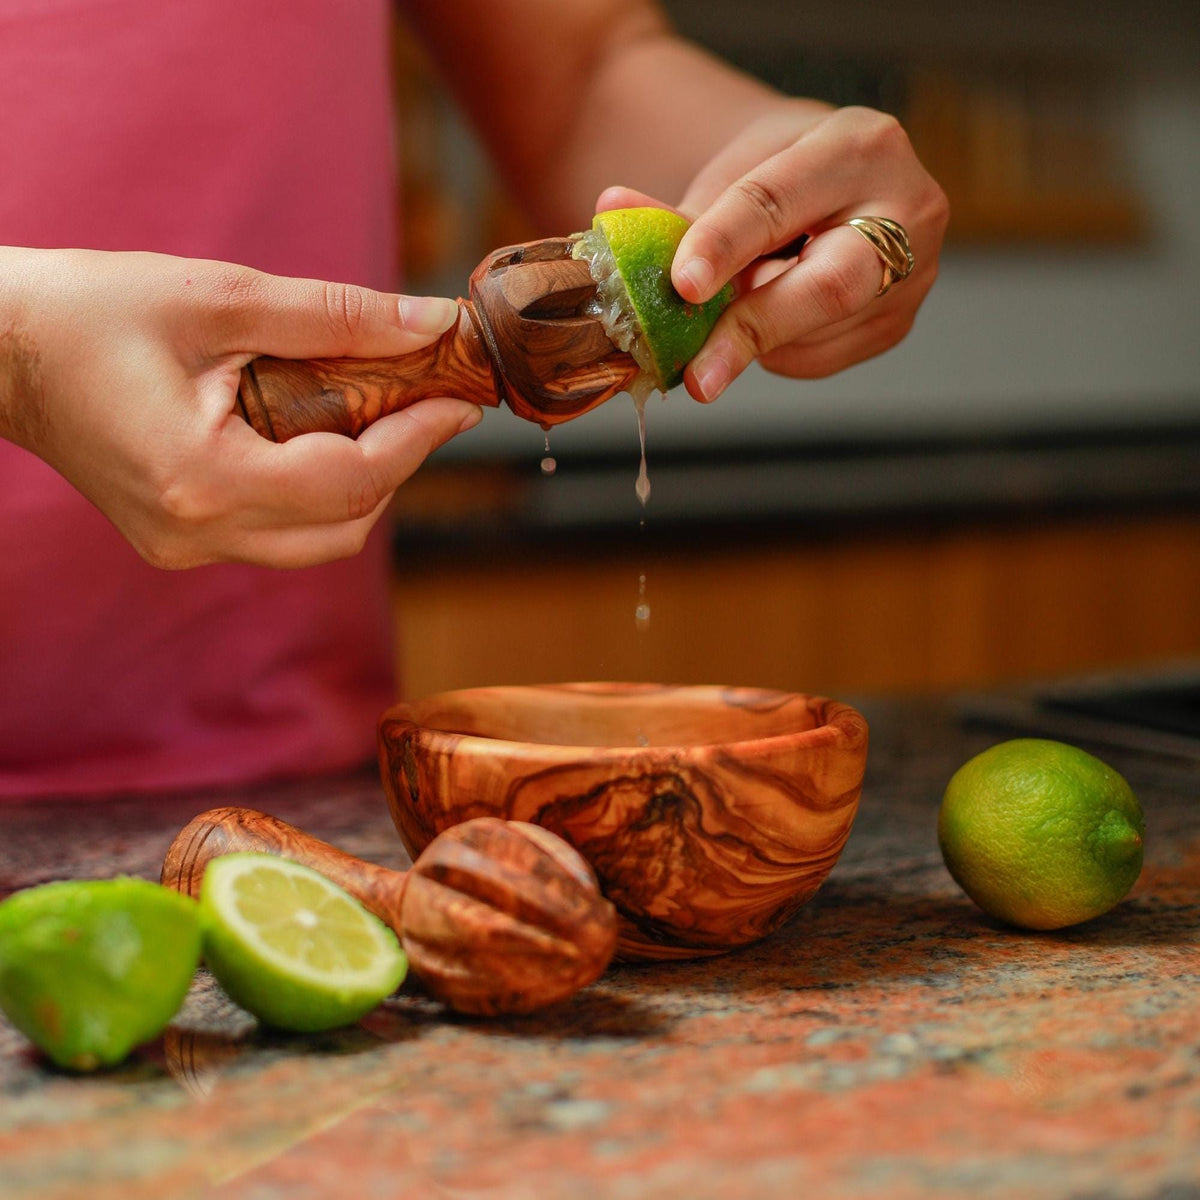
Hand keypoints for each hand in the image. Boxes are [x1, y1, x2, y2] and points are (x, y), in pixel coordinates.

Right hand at [0, 248, 480, 568]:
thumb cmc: (90, 312)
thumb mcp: (221, 299)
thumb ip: (336, 317)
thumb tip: (431, 325)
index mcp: (204, 480)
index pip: (351, 482)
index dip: (419, 441)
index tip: (461, 401)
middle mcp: (198, 533)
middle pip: (345, 526)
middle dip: (398, 465)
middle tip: (423, 402)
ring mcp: (185, 548)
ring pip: (317, 541)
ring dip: (361, 484)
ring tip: (376, 414)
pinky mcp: (178, 542)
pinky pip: (278, 534)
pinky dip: (316, 492)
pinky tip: (319, 435)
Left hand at [597, 104, 948, 401]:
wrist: (839, 186)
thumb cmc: (782, 174)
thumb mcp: (738, 174)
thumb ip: (681, 211)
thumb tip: (612, 214)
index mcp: (860, 146)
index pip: (779, 202)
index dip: (725, 245)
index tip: (681, 285)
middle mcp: (907, 209)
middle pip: (830, 285)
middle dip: (753, 328)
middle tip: (697, 377)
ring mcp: (913, 275)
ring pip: (818, 332)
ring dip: (755, 340)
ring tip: (721, 322)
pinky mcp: (896, 325)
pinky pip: (821, 358)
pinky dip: (776, 351)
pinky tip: (765, 323)